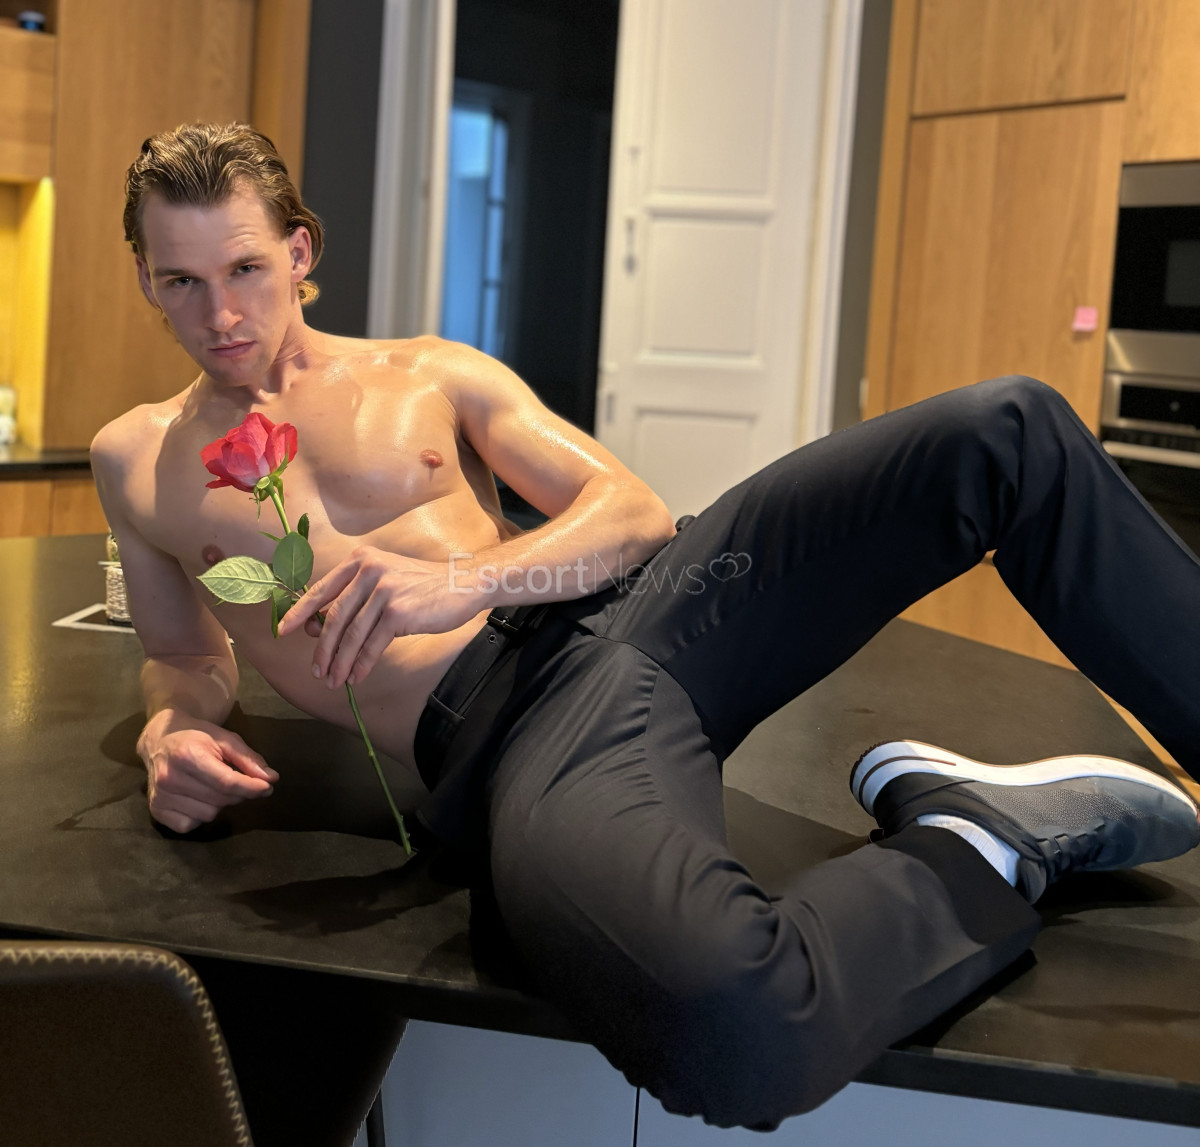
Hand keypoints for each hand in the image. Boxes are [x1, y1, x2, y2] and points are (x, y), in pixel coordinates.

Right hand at [138, 710, 277, 832]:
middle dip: (237, 793)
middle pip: (220, 799)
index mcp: (188, 756)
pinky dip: (199, 815)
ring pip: (208, 814)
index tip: (267, 788)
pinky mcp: (155, 810)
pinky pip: (190, 825)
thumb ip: (249, 759)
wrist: (160, 739)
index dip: (250, 787)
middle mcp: (170, 778)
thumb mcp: (225, 739)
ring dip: (218, 804)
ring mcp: (160, 796)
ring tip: (211, 785)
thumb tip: (271, 779)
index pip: (226, 782)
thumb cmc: (197, 737)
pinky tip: (196, 798)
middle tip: (235, 780)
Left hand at [276, 546, 478, 688]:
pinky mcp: (398, 612)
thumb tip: (321, 627)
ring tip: (334, 680)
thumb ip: (356, 596)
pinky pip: (371, 644)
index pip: (321, 589)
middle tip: (317, 670)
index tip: (284, 631)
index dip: (300, 612)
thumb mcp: (386, 579)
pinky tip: (357, 676)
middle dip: (323, 648)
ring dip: (340, 662)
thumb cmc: (423, 586)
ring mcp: (383, 590)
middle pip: (334, 617)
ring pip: (351, 634)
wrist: (462, 584)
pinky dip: (362, 664)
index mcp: (360, 560)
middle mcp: (369, 570)